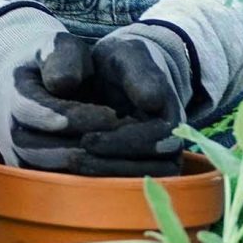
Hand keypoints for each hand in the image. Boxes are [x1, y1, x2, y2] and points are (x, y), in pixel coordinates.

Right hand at [0, 29, 124, 171]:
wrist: (26, 79)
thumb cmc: (52, 59)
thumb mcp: (58, 45)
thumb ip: (62, 57)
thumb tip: (65, 84)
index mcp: (12, 92)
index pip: (41, 111)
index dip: (78, 116)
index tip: (113, 115)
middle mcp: (6, 128)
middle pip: (41, 147)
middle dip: (83, 143)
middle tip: (122, 139)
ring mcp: (13, 153)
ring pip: (45, 169)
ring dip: (82, 164)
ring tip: (117, 153)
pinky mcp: (26, 171)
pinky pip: (50, 182)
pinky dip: (79, 178)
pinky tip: (107, 166)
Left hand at [77, 26, 197, 177]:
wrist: (121, 74)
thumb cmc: (120, 62)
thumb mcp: (125, 54)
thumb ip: (136, 71)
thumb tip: (152, 101)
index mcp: (170, 113)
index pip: (157, 139)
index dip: (122, 142)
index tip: (87, 138)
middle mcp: (172, 141)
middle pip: (151, 169)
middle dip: (110, 164)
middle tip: (72, 158)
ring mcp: (160, 161)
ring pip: (140, 182)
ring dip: (104, 177)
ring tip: (71, 165)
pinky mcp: (143, 173)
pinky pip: (128, 187)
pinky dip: (102, 183)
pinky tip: (75, 175)